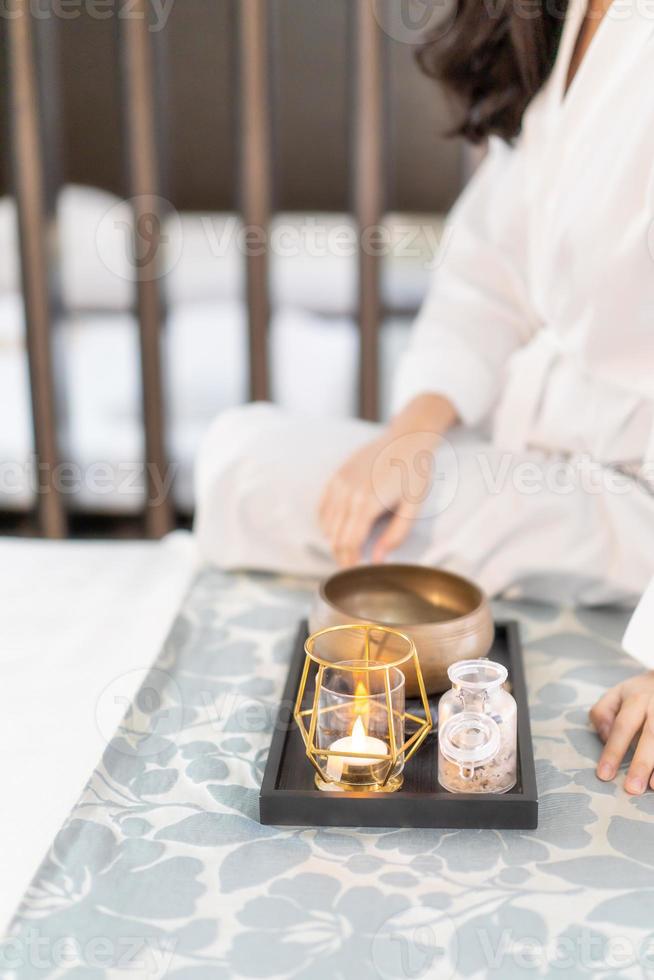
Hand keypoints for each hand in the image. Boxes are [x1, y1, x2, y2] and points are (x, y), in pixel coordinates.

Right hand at [318, 394, 456, 566]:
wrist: (407, 437)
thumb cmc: (415, 472)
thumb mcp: (413, 506)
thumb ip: (396, 535)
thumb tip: (377, 560)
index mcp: (367, 502)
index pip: (349, 544)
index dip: (350, 564)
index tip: (356, 577)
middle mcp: (348, 493)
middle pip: (335, 538)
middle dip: (342, 557)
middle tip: (354, 569)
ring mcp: (339, 483)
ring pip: (327, 525)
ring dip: (335, 542)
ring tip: (350, 552)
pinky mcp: (336, 477)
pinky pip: (323, 508)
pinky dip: (328, 524)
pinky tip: (341, 531)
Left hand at [590, 671, 653, 793]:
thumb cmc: (639, 693)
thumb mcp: (616, 694)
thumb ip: (602, 713)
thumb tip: (605, 737)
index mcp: (637, 699)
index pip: (623, 727)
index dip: (613, 752)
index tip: (604, 775)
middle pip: (651, 736)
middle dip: (642, 763)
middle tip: (631, 788)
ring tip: (653, 787)